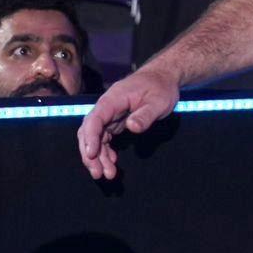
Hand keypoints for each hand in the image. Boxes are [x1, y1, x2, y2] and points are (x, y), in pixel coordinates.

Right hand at [79, 64, 181, 178]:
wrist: (163, 78)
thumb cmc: (160, 87)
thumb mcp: (158, 101)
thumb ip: (145, 114)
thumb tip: (132, 127)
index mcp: (113, 99)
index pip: (94, 119)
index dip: (90, 137)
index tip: (91, 154)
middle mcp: (106, 108)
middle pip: (89, 131)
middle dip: (90, 153)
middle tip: (98, 173)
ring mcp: (109, 115)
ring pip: (96, 137)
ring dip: (98, 156)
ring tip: (106, 174)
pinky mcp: (115, 121)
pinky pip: (105, 138)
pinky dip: (105, 151)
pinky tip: (111, 162)